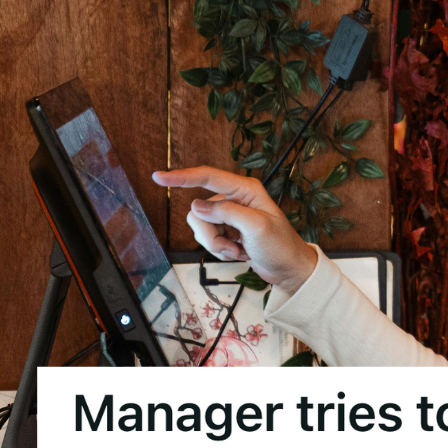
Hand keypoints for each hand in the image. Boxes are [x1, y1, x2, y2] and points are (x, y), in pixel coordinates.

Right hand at [151, 167, 318, 294]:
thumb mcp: (255, 226)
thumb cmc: (281, 246)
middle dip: (210, 234)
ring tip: (237, 251)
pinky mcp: (227, 232)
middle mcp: (235, 199)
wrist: (289, 269)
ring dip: (216, 245)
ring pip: (201, 227)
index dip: (182, 177)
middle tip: (230, 246)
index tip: (158, 177)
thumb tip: (196, 206)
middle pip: (199, 211)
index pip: (208, 177)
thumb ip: (226, 213)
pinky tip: (238, 253)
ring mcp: (230, 217)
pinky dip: (219, 250)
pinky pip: (208, 239)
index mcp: (245, 190)